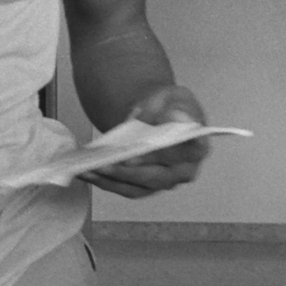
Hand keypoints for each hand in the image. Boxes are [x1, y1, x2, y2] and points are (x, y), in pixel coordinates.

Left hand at [83, 85, 208, 198]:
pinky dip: (106, 182)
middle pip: (157, 177)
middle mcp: (185, 170)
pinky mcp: (147, 187)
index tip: (133, 156)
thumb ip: (175, 108)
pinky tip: (87, 173)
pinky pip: (126, 189)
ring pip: (138, 187)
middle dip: (127, 172)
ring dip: (111, 180)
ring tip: (88, 169)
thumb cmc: (167, 106)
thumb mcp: (174, 97)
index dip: (158, 157)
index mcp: (197, 147)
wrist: (156, 114)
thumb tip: (178, 119)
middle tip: (103, 164)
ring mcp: (165, 181)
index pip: (182, 155)